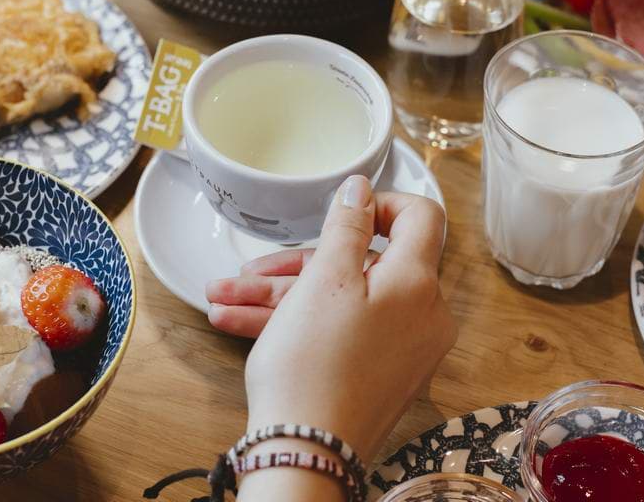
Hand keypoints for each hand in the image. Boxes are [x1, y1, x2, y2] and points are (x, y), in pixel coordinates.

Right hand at [212, 176, 455, 466]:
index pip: (420, 217)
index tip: (342, 211)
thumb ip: (346, 226)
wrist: (306, 454)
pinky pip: (340, 333)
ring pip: (341, 301)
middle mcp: (420, 314)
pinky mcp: (378, 375)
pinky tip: (238, 323)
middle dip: (298, 262)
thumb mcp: (325, 279)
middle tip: (252, 268)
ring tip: (223, 298)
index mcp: (416, 282)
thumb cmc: (314, 366)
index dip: (380, 204)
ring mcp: (401, 349)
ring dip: (280, 295)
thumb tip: (362, 188)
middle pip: (364, 265)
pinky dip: (295, 325)